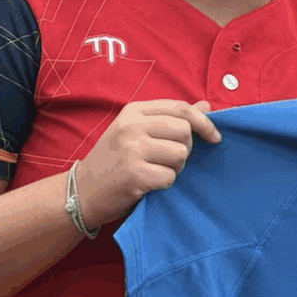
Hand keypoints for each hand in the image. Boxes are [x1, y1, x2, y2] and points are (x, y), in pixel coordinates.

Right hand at [76, 100, 220, 229]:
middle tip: (167, 159)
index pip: (181, 108)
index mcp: (134, 111)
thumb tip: (206, 105)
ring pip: (181, 154)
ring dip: (176, 167)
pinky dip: (165, 183)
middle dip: (185, 148)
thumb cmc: (115, 159)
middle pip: (185, 131)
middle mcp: (131, 126)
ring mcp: (131, 149)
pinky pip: (170, 177)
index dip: (204, 122)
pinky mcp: (133, 174)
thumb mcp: (138, 131)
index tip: (214, 136)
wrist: (81, 191)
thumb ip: (171, 118)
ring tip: (156, 170)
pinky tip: (149, 183)